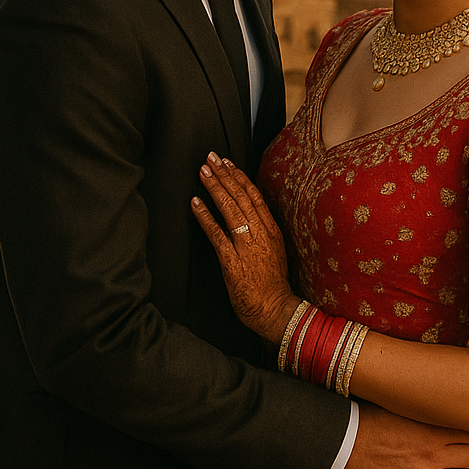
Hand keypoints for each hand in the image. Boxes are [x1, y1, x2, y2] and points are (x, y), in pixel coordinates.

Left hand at [192, 154, 297, 343]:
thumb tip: (248, 218)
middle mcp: (260, 233)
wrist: (274, 309)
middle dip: (224, 175)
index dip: (239, 177)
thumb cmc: (272, 285)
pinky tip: (195, 203)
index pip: (254, 195)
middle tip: (210, 158)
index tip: (228, 162)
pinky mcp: (232, 260)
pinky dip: (205, 216)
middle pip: (241, 196)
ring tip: (202, 172)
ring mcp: (246, 245)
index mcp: (271, 230)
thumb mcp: (274, 252)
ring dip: (215, 188)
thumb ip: (262, 233)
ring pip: (230, 209)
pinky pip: (216, 233)